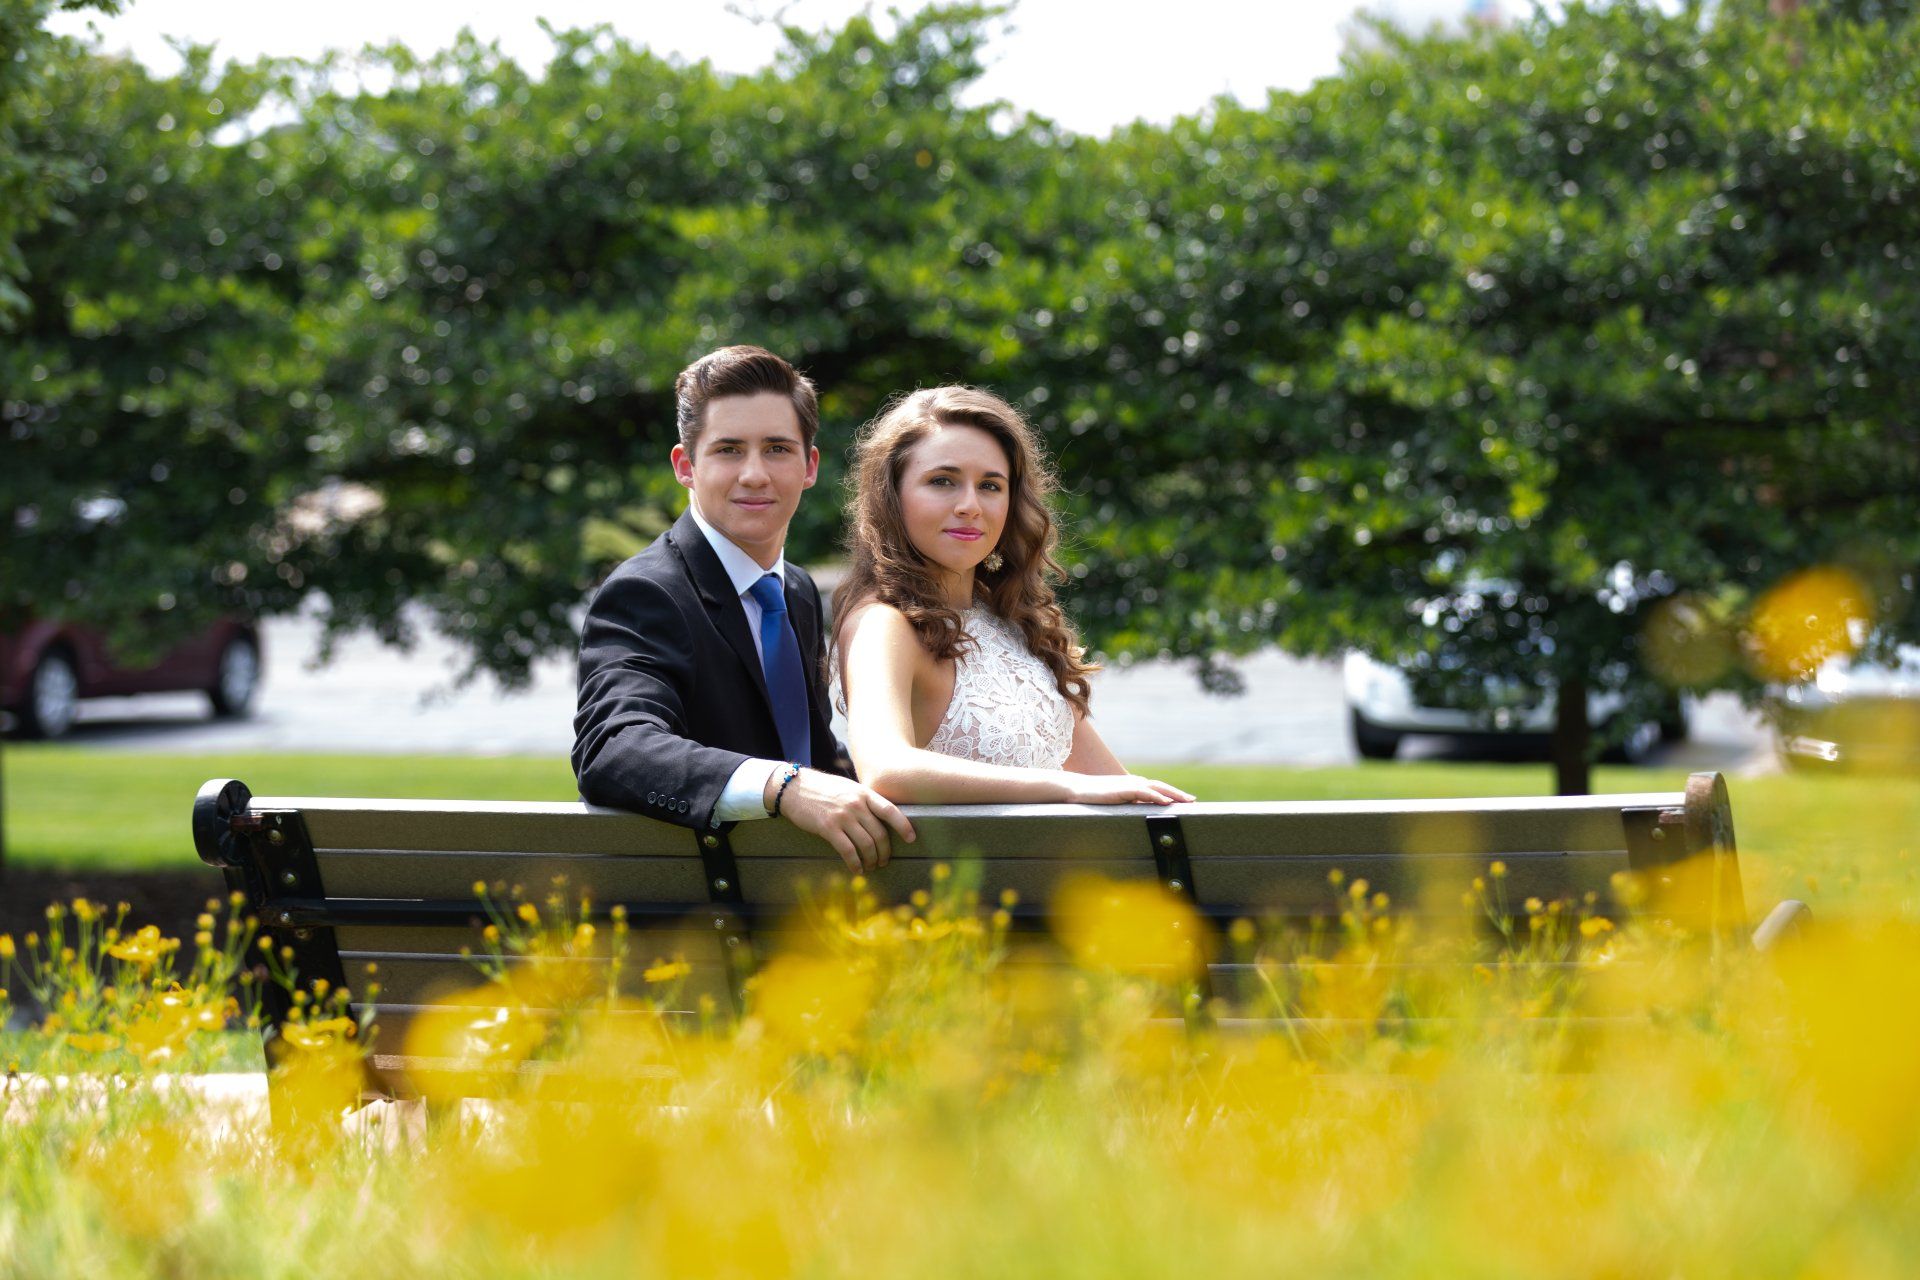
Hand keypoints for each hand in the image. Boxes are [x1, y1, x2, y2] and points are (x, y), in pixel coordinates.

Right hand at [771, 768, 915, 872]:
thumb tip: (881, 818)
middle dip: (885, 852)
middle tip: (884, 861)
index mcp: (864, 794)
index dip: (903, 826)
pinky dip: (855, 864)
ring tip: (871, 867)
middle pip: (879, 833)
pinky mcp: (828, 828)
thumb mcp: (848, 788)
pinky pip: (848, 851)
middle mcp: (856, 804)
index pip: (890, 810)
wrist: (795, 788)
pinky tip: (857, 869)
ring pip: (866, 845)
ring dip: (871, 860)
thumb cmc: (823, 789)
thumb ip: (864, 800)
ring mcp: (843, 816)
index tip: (911, 839)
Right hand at [1059, 773, 1194, 805]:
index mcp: (1134, 787)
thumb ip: (1128, 806)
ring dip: (1173, 794)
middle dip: (1178, 794)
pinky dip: (1156, 796)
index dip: (1172, 794)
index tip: (1186, 802)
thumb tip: (1139, 817)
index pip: (1158, 789)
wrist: (1077, 789)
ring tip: (1187, 801)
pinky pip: (1144, 792)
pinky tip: (1166, 802)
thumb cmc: (1094, 798)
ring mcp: (1130, 785)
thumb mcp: (1115, 804)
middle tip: (1193, 801)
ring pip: (1157, 788)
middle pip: (1162, 787)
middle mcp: (1135, 783)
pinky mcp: (1124, 789)